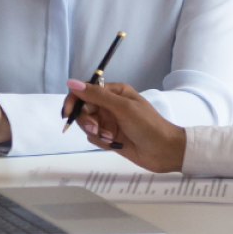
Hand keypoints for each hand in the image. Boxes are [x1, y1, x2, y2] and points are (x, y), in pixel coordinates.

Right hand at [64, 79, 185, 172]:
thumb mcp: (122, 107)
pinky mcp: (110, 137)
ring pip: (87, 125)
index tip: (68, 113)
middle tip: (96, 129)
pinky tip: (114, 144)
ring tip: (110, 138)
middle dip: (87, 121)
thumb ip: (96, 95)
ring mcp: (109, 122)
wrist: (165, 151)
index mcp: (114, 92)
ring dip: (95, 133)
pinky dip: (101, 141)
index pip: (85, 91)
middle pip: (83, 110)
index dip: (74, 101)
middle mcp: (109, 105)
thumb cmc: (147, 125)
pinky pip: (94, 138)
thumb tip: (71, 82)